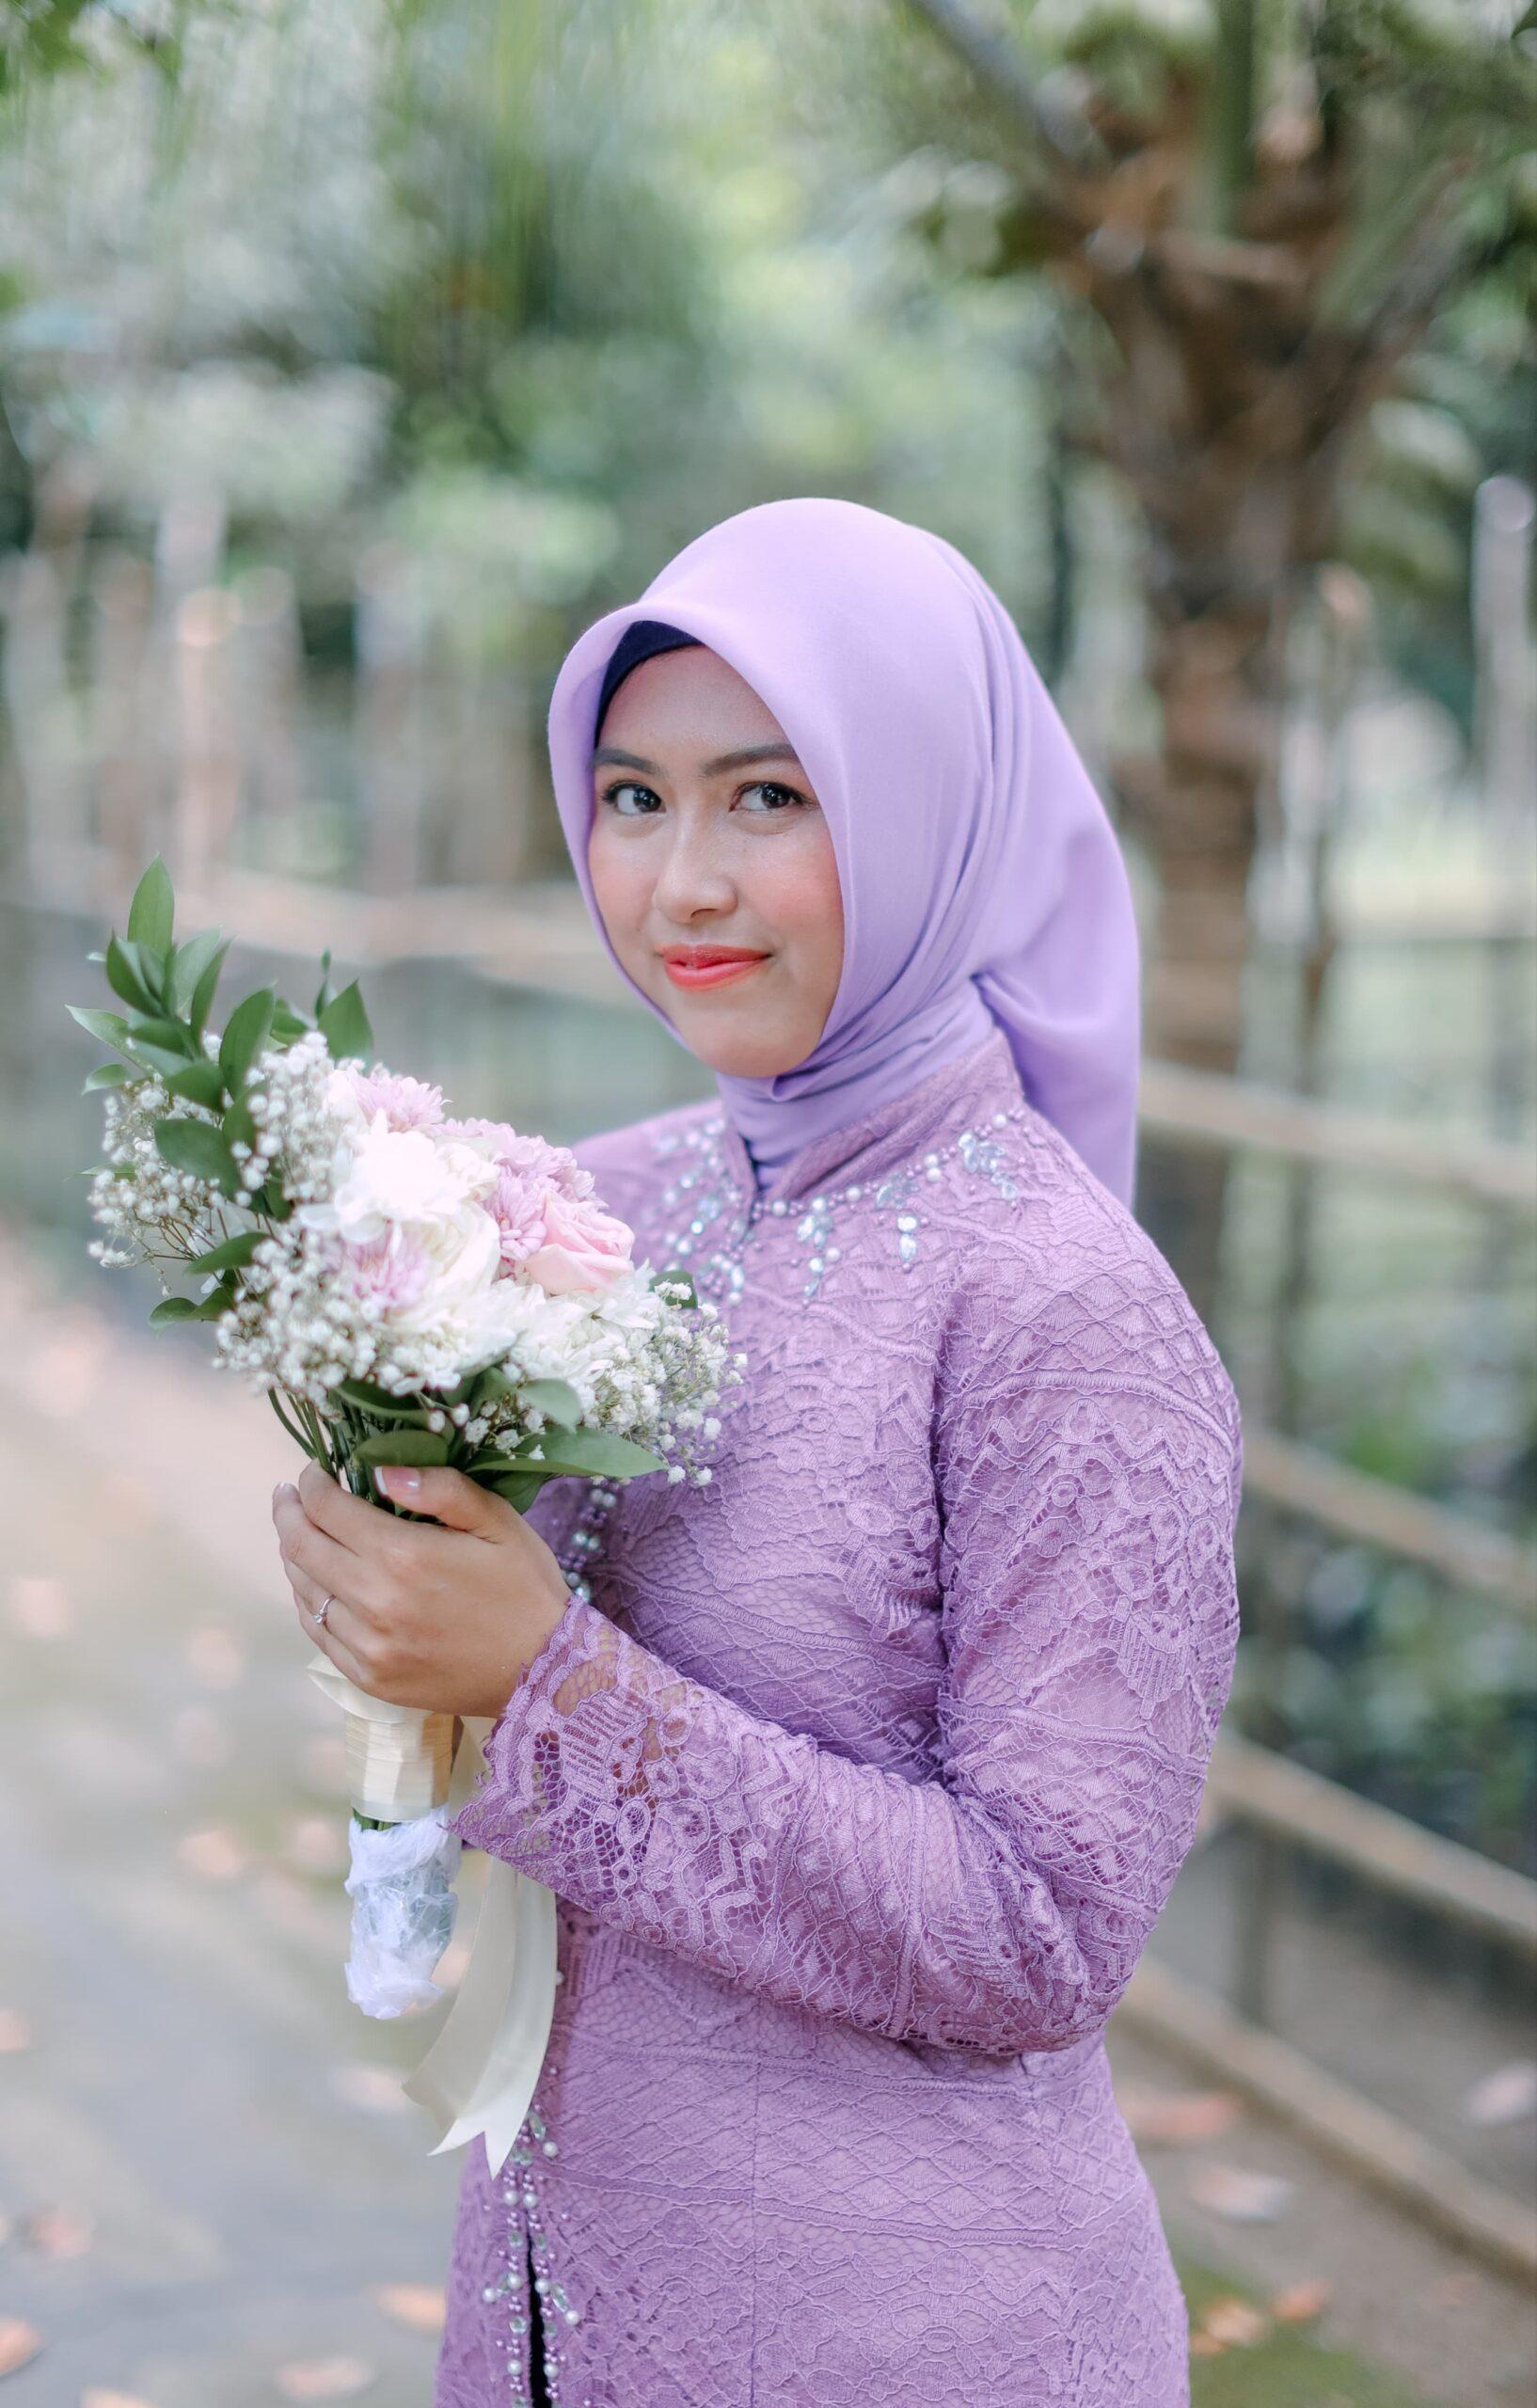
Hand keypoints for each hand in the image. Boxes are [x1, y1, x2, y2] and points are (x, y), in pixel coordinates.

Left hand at [271, 1460, 572, 1719]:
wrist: (543, 1672)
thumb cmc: (524, 1587)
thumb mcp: (497, 1521)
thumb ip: (441, 1488)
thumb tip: (382, 1470)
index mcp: (404, 1556)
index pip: (328, 1509)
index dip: (312, 1484)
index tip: (314, 1471)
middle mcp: (375, 1602)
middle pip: (302, 1547)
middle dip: (289, 1513)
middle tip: (289, 1495)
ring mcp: (368, 1646)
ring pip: (305, 1591)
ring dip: (294, 1556)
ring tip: (299, 1534)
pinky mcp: (369, 1678)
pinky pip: (319, 1634)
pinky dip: (309, 1602)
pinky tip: (317, 1584)